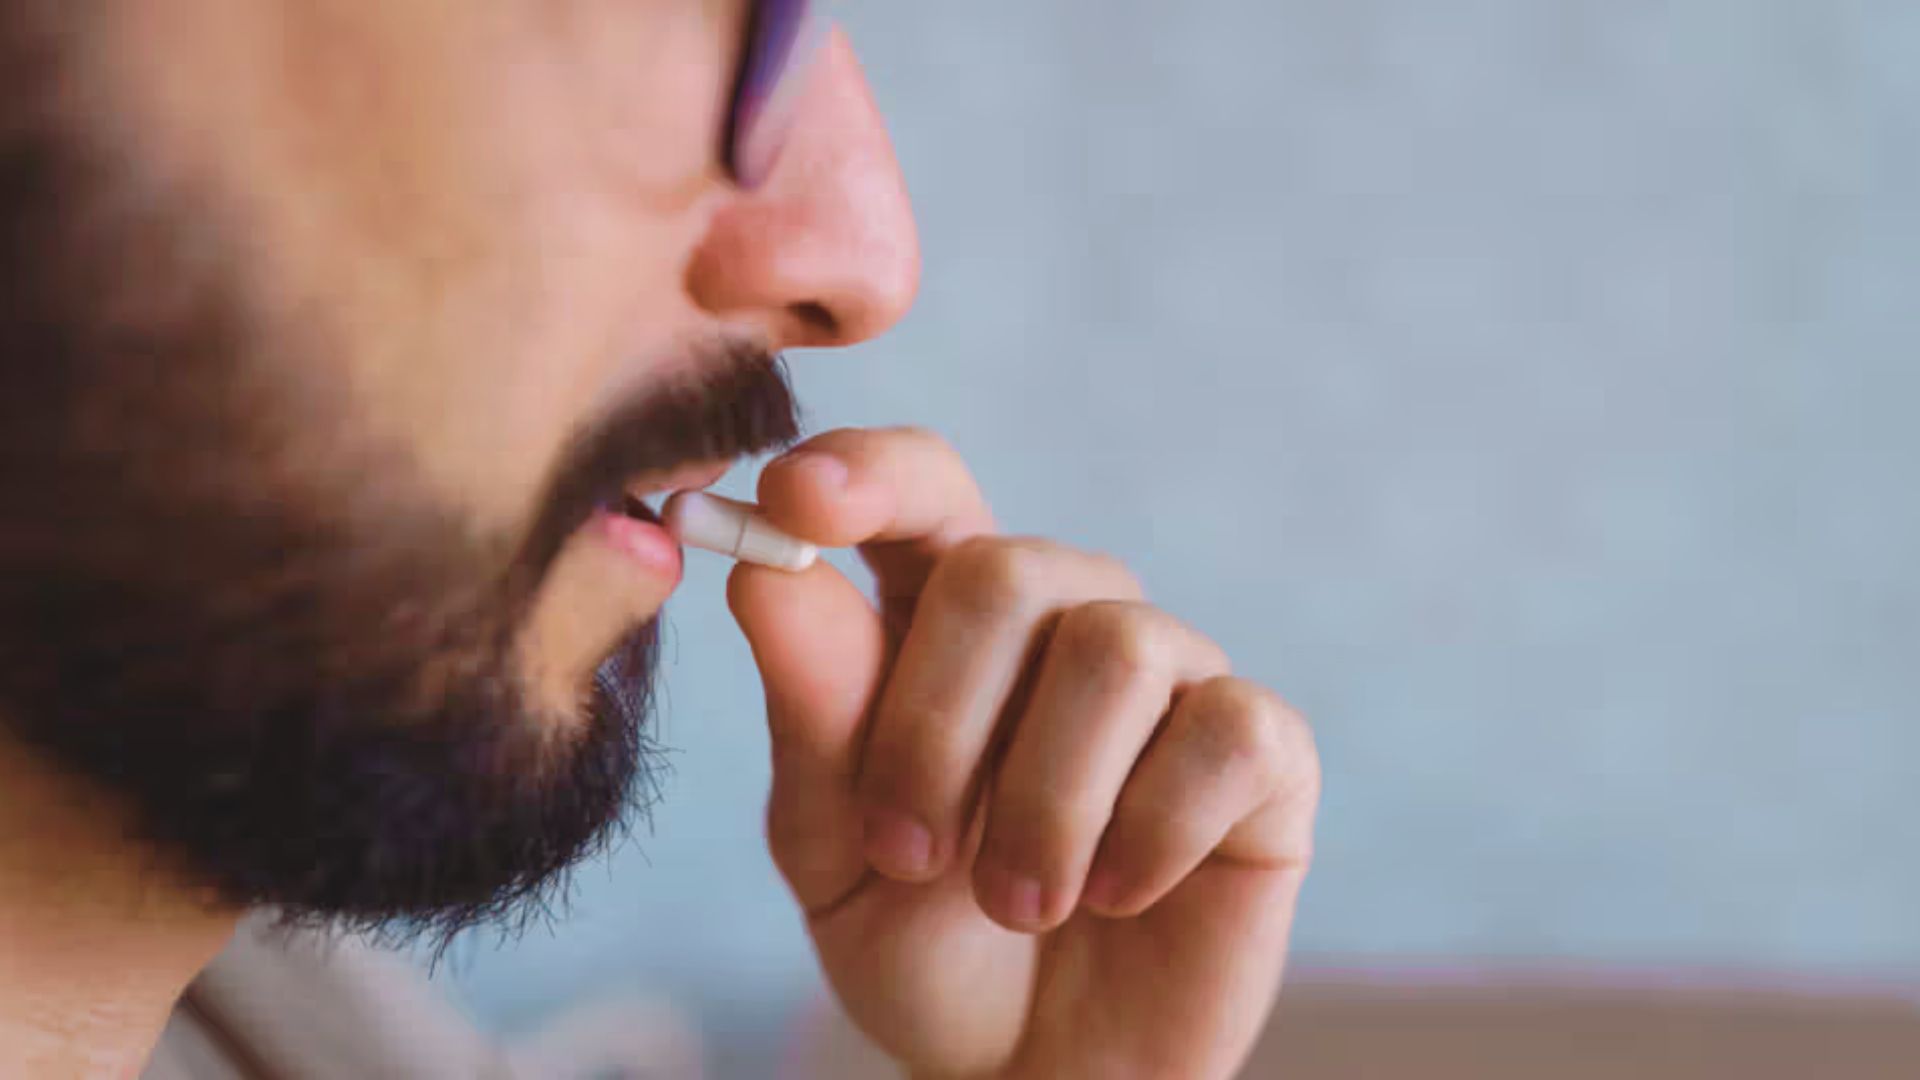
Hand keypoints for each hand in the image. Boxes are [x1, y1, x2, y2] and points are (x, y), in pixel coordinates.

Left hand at [728, 429, 1319, 1079]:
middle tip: (908, 856)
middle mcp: (1066, 617)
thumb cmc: (923, 944)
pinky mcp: (1263, 750)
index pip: (923, 485)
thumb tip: (768, 575)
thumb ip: (812, 715)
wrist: (1034, 1072)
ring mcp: (1174, 675)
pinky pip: (1225, 734)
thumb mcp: (832, 847)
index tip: (793, 498)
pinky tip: (1119, 893)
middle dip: (933, 727)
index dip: (867, 472)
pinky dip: (1152, 832)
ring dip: (1042, 804)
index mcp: (945, 617)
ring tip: (1014, 903)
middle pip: (1004, 569)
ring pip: (1115, 649)